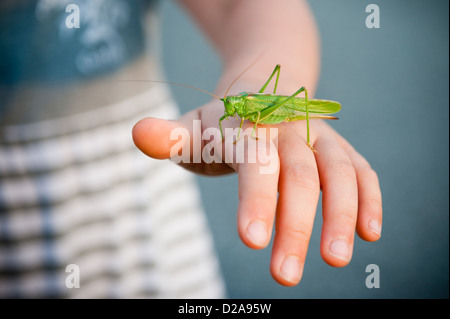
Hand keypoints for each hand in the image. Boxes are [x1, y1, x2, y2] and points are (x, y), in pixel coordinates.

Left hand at [132, 84, 381, 285]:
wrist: (263, 88)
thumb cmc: (223, 122)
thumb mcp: (195, 128)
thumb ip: (171, 136)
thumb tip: (138, 133)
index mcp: (250, 125)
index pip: (255, 162)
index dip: (256, 199)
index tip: (253, 240)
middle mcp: (289, 129)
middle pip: (299, 176)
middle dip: (295, 226)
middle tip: (285, 276)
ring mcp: (319, 137)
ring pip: (339, 172)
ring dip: (342, 215)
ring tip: (336, 259)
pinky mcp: (339, 148)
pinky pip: (361, 170)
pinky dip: (369, 199)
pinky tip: (370, 234)